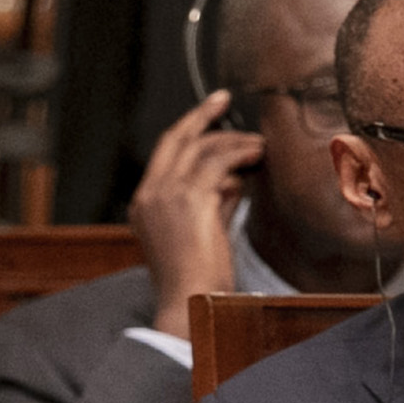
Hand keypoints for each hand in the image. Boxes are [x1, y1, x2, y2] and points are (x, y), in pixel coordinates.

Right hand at [130, 91, 265, 339]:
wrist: (191, 304)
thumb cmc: (200, 280)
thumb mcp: (205, 232)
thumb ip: (217, 202)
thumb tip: (237, 180)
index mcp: (144, 205)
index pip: (165, 155)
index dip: (188, 131)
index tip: (210, 114)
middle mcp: (149, 195)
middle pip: (175, 139)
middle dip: (201, 115)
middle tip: (224, 99)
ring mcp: (165, 195)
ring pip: (200, 149)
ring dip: (233, 142)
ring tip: (259, 146)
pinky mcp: (188, 200)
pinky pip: (217, 163)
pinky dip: (240, 156)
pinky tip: (257, 158)